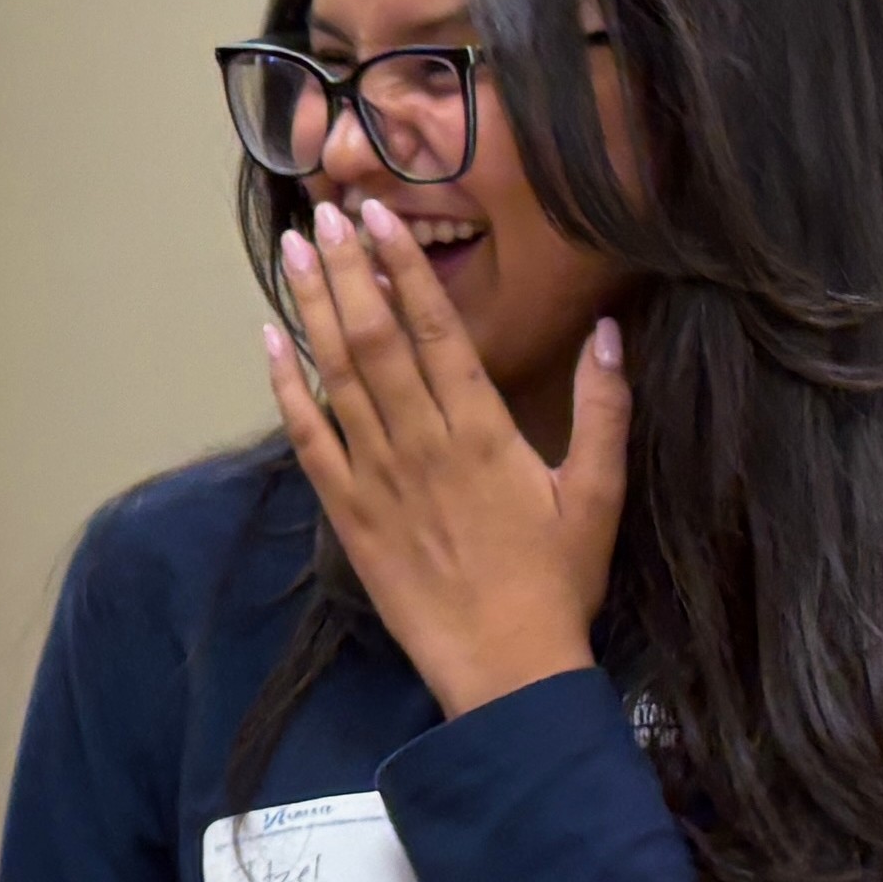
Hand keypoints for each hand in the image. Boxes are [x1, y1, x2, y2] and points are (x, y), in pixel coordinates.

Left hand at [261, 196, 628, 713]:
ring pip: (337, 375)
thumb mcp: (598, 494)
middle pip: (374, 337)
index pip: (434, 327)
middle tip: (323, 212)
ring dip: (312, 308)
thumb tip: (612, 331)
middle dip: (346, 269)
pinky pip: (308, 439)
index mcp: (482, 429)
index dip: (402, 265)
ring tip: (290, 252)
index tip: (379, 214)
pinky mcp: (349, 513)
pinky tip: (269, 342)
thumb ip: (606, 409)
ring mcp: (377, 476)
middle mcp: (421, 441)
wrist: (504, 669)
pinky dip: (286, 387)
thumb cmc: (557, 582)